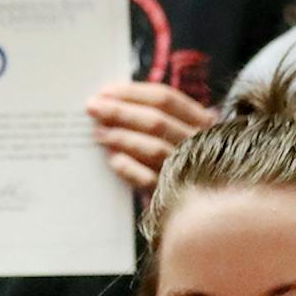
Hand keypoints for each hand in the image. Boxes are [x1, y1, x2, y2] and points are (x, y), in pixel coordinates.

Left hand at [86, 81, 214, 192]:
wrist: (201, 203)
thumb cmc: (178, 155)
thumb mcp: (176, 130)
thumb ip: (151, 113)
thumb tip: (109, 98)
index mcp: (202, 121)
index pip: (165, 98)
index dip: (132, 93)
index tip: (104, 92)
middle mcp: (198, 143)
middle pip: (156, 121)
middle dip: (120, 112)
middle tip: (93, 108)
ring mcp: (189, 169)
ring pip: (153, 148)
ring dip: (122, 138)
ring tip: (98, 133)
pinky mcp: (173, 193)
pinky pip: (149, 179)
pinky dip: (129, 167)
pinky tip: (113, 159)